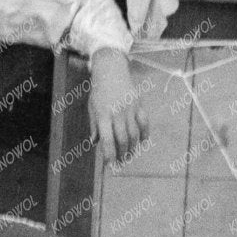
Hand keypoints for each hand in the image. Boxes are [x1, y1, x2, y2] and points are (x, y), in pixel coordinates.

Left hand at [88, 50, 148, 167]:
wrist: (111, 70)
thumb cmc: (99, 91)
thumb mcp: (92, 107)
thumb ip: (94, 125)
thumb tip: (94, 142)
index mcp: (103, 114)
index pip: (107, 139)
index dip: (109, 154)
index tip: (110, 166)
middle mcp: (117, 113)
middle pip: (123, 139)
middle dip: (122, 154)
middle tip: (121, 163)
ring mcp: (130, 109)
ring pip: (135, 134)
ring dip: (133, 148)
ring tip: (130, 156)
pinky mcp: (139, 105)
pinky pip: (144, 123)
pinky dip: (144, 135)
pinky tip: (141, 143)